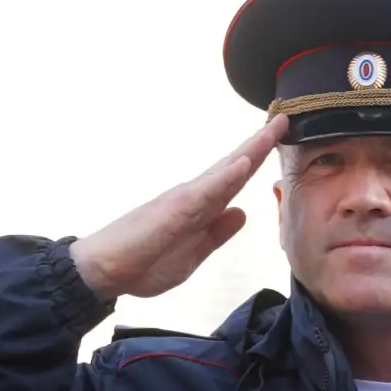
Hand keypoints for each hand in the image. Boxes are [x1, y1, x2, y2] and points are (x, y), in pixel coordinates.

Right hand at [70, 117, 287, 300]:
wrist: (105, 271)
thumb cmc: (143, 262)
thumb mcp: (193, 254)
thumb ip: (216, 234)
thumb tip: (241, 213)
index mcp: (200, 209)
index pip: (235, 180)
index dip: (258, 160)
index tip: (280, 140)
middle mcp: (194, 197)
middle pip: (233, 166)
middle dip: (260, 144)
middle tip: (285, 120)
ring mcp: (184, 200)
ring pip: (224, 172)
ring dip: (250, 151)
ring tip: (273, 131)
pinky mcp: (173, 210)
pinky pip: (204, 192)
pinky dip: (225, 177)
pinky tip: (244, 163)